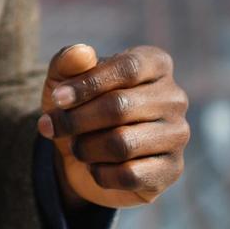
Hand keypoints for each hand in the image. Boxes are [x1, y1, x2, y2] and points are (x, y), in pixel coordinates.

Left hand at [37, 44, 188, 209]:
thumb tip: (82, 53)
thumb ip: (68, 61)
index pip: (127, 68)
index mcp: (155, 64)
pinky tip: (95, 167)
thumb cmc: (78, 107)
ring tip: (77, 146)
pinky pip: (129, 175)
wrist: (81, 155)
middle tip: (52, 126)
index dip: (88, 84)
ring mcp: (177, 135)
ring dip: (85, 148)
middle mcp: (174, 97)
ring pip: (122, 144)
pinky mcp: (172, 170)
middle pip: (120, 107)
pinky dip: (100, 173)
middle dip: (76, 120)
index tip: (57, 98)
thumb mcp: (63, 80)